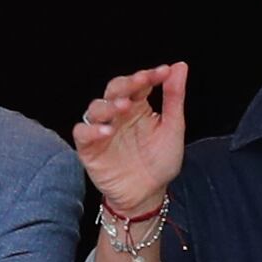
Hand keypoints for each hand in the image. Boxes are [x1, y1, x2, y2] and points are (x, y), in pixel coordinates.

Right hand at [72, 63, 187, 218]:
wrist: (148, 195)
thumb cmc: (160, 161)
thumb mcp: (173, 128)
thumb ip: (174, 97)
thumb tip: (179, 66)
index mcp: (138, 107)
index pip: (139, 83)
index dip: (149, 75)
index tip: (163, 72)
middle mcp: (118, 115)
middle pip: (114, 90)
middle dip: (126, 83)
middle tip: (140, 82)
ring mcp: (102, 130)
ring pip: (95, 108)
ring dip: (108, 104)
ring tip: (123, 107)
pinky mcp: (89, 149)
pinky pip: (82, 134)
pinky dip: (91, 130)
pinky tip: (106, 132)